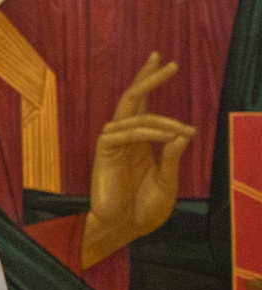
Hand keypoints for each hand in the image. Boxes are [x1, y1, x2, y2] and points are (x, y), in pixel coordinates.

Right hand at [82, 51, 193, 269]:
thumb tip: (183, 132)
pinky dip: (148, 132)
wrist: (124, 229)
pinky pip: (125, 134)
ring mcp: (113, 144)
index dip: (152, 83)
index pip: (144, 105)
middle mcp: (124, 138)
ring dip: (162, 120)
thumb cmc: (144, 210)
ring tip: (183, 129)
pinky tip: (167, 137)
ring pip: (134, 117)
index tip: (167, 63)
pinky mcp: (105, 153)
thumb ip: (172, 157)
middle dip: (148, 79)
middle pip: (132, 99)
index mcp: (139, 142)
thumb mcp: (167, 181)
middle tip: (164, 60)